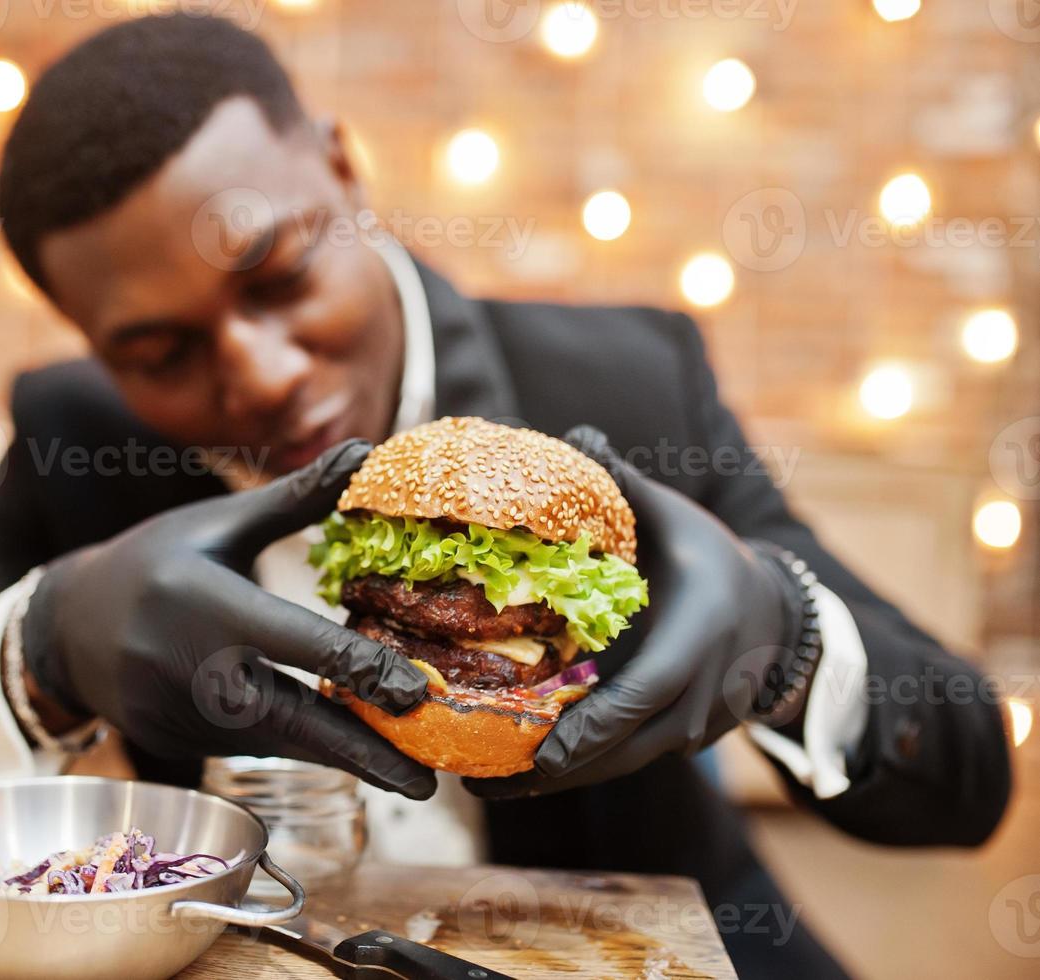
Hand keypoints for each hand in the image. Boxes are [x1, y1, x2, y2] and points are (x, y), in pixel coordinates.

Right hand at [27, 439, 435, 798]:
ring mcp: (179, 713)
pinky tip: (346, 753)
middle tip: (424, 783)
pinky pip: (248, 748)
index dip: (359, 669)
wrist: (66, 624)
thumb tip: (367, 450)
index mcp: (206, 603)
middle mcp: (191, 667)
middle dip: (362, 754)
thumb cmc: (155, 560)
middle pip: (292, 720)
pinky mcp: (176, 740)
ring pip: (277, 742)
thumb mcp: (219, 522)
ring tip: (405, 773)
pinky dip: (298, 750)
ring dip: (340, 758)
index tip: (415, 692)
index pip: (296, 642)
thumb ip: (296, 499)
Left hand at [464, 426, 799, 798]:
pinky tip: (522, 771)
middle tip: (483, 784)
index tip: (541, 752)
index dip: (592, 729)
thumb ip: (626, 486)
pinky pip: (628, 759)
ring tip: (487, 787)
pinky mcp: (683, 742)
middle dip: (553, 771)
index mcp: (696, 641)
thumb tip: (577, 436)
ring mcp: (695, 728)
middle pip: (622, 750)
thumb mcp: (676, 521)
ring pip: (622, 764)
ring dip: (558, 780)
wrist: (778, 616)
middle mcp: (698, 697)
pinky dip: (581, 767)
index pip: (642, 696)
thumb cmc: (713, 560)